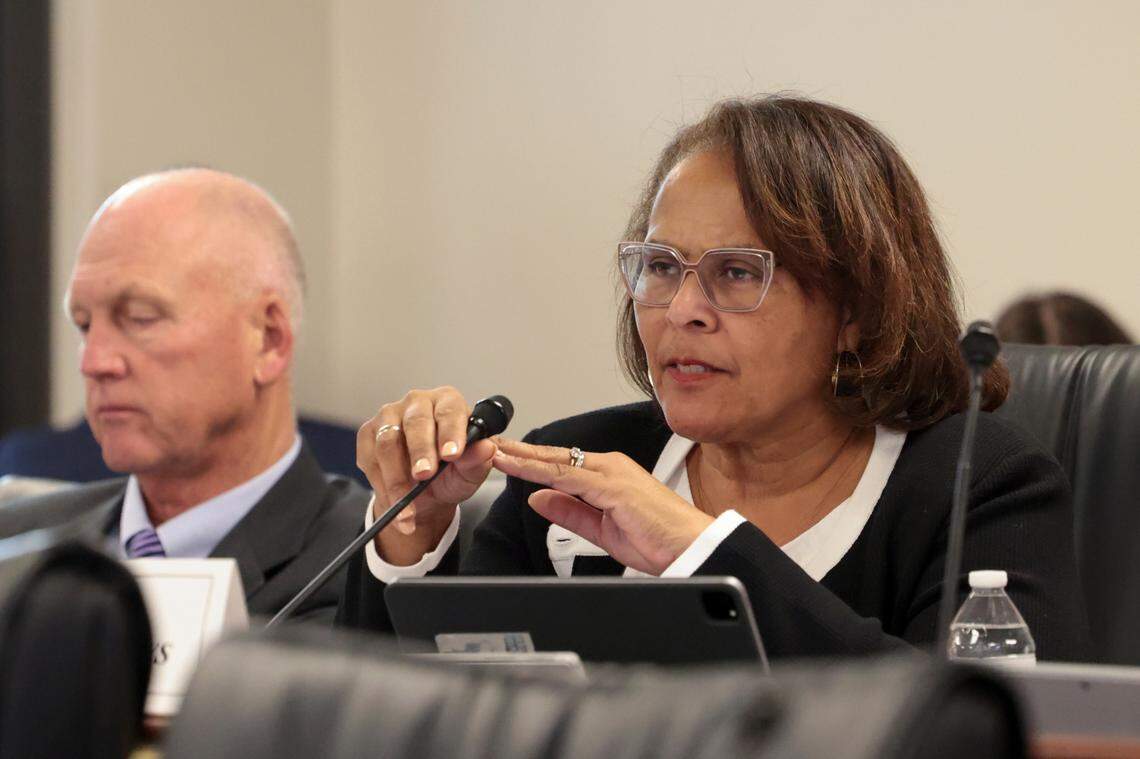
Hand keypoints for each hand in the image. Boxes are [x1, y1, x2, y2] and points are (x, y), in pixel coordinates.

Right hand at [357, 386, 495, 564]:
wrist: (424, 493)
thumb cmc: (452, 474)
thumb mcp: (470, 473)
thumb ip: (478, 461)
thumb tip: (487, 448)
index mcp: (448, 402)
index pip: (450, 411)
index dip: (451, 432)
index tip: (452, 456)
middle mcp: (417, 402)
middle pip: (416, 422)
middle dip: (420, 452)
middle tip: (424, 477)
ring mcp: (389, 415)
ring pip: (388, 443)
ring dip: (397, 479)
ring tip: (408, 508)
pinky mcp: (368, 433)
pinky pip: (370, 458)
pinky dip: (381, 485)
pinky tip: (394, 504)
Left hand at [491, 439, 713, 574]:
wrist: (691, 549)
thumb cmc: (659, 540)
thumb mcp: (603, 529)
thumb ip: (570, 512)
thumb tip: (538, 498)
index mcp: (610, 476)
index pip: (562, 464)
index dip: (530, 460)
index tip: (504, 457)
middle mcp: (610, 467)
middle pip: (555, 456)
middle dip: (520, 451)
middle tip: (489, 444)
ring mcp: (612, 474)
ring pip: (557, 461)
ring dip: (523, 457)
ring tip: (494, 451)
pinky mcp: (613, 487)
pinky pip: (568, 476)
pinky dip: (538, 471)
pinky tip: (518, 469)